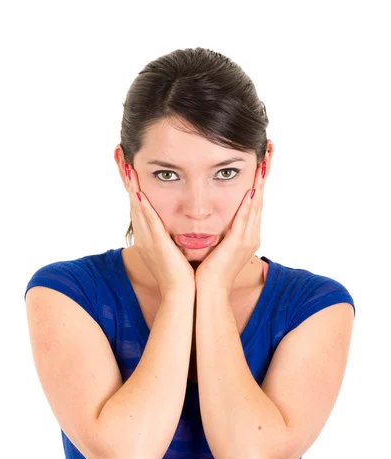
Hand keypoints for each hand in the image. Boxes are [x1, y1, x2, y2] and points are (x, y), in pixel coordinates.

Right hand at [125, 164, 195, 296]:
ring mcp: (149, 241)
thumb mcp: (173, 250)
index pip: (139, 207)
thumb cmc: (181, 274)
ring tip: (127, 168)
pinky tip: (139, 194)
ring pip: (138, 209)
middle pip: (133, 203)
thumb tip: (175, 224)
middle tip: (121, 159)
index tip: (130, 169)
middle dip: (128, 181)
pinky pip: (149, 223)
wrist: (181, 293)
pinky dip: (143, 208)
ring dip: (132, 188)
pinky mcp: (157, 245)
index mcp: (148, 237)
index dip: (133, 188)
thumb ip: (171, 236)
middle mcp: (144, 237)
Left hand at [195, 163, 264, 293]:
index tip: (262, 158)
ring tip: (265, 159)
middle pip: (260, 197)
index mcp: (246, 234)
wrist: (207, 291)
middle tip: (270, 149)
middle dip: (265, 172)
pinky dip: (249, 203)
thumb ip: (217, 229)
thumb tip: (211, 216)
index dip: (259, 179)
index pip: (254, 200)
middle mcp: (251, 234)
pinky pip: (245, 219)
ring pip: (256, 204)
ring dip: (260, 180)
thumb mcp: (215, 244)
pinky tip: (251, 187)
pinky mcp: (238, 243)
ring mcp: (247, 239)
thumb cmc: (207, 270)